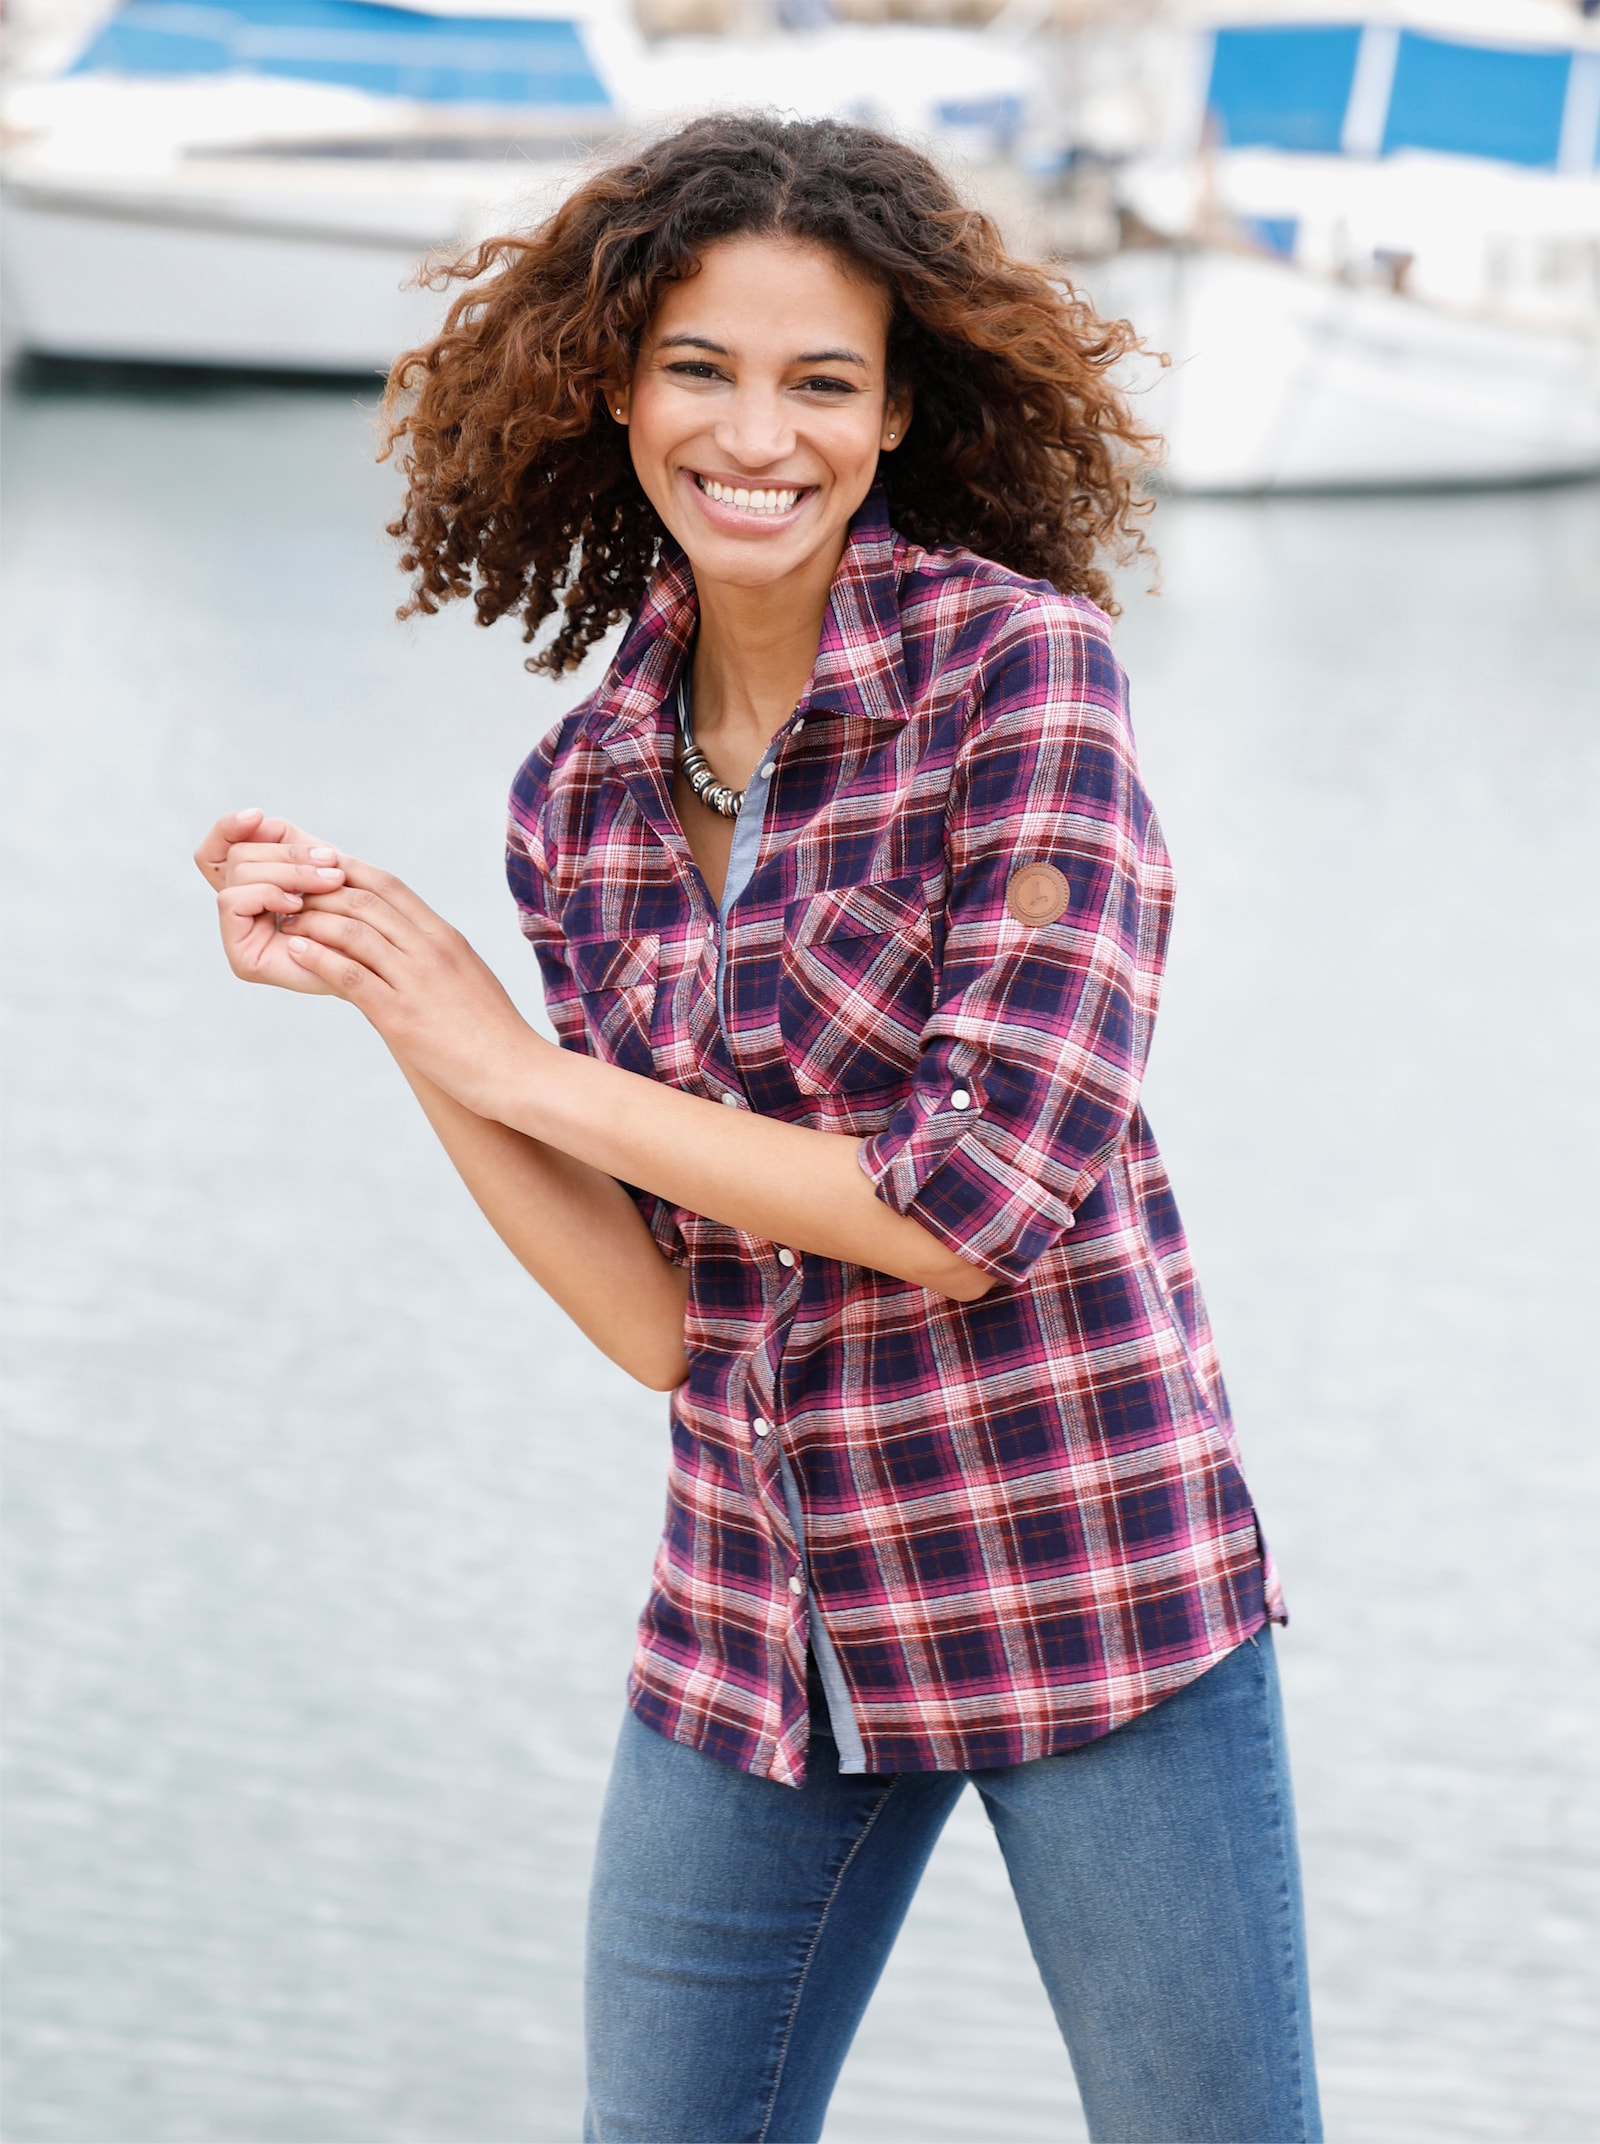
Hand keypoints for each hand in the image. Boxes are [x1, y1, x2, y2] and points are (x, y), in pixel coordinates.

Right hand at [195, 807, 350, 993]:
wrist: (380, 965)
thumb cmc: (356, 914)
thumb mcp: (320, 864)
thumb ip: (288, 841)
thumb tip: (258, 819)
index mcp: (254, 888)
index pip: (217, 850)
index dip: (228, 828)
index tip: (257, 816)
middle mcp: (241, 912)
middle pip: (237, 855)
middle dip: (286, 853)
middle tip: (331, 862)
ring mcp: (239, 937)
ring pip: (239, 873)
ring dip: (289, 871)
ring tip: (329, 882)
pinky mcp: (242, 959)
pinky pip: (233, 900)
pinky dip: (269, 894)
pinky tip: (299, 905)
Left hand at [283, 857, 538, 1112]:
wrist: (515, 1071)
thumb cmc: (492, 1031)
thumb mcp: (467, 976)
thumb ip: (436, 955)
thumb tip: (406, 945)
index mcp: (446, 936)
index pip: (390, 886)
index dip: (349, 871)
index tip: (319, 870)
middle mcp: (431, 949)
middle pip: (365, 900)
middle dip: (321, 892)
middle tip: (290, 894)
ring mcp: (416, 980)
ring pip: (353, 931)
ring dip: (312, 921)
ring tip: (286, 921)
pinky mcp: (400, 1015)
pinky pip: (350, 976)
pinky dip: (318, 958)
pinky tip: (296, 952)